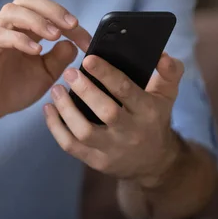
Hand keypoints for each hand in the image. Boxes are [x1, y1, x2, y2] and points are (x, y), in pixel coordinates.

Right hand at [0, 0, 91, 129]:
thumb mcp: (45, 74)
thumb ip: (59, 58)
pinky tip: (36, 51)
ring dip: (36, 19)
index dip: (69, 21)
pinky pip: (1, 34)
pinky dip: (21, 39)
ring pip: (12, 10)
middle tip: (71, 25)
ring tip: (54, 35)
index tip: (87, 41)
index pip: (48, 12)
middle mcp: (11, 27)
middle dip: (52, 8)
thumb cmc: (13, 89)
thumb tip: (73, 43)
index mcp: (26, 30)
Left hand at [44, 53, 184, 184]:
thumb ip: (169, 72)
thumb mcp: (167, 95)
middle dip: (85, 91)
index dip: (107, 74)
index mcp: (147, 111)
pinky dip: (56, 128)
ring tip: (56, 89)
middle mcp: (130, 132)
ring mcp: (112, 149)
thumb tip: (161, 55)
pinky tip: (48, 109)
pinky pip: (71, 146)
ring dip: (66, 110)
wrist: (154, 163)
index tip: (88, 59)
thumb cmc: (155, 119)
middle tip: (68, 72)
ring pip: (84, 132)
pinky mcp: (96, 161)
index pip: (126, 90)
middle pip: (106, 112)